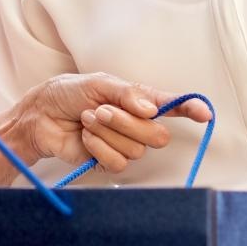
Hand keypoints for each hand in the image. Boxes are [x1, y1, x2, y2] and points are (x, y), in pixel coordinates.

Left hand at [7, 72, 211, 172]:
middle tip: (101, 110)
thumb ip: (126, 93)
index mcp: (139, 101)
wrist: (41, 116)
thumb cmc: (68, 93)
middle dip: (127, 122)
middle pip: (157, 135)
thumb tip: (151, 109)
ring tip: (88, 120)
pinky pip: (118, 162)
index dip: (191, 110)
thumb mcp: (97, 83)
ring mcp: (124, 144)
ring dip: (107, 132)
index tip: (205, 113)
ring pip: (136, 149)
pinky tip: (86, 138)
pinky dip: (99, 148)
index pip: (173, 107)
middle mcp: (137, 124)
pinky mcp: (109, 162)